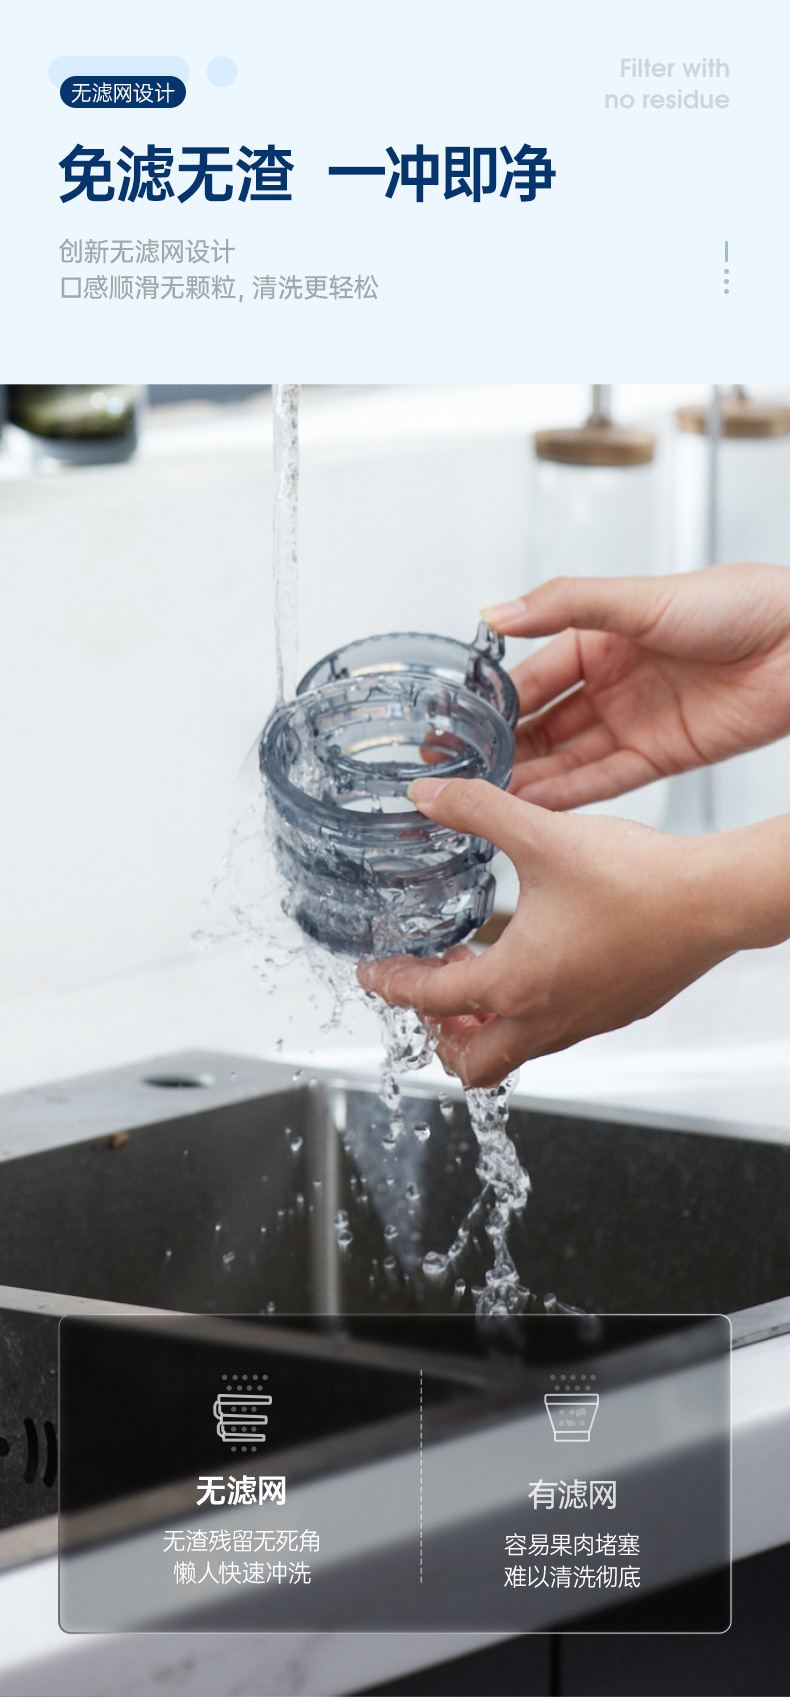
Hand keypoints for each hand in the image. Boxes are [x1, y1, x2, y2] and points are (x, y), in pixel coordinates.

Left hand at [358, 776, 744, 1087]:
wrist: (714, 901)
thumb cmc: (638, 880)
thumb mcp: (542, 834)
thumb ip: (477, 811)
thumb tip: (429, 793)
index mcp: (515, 983)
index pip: (431, 1000)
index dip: (392, 985)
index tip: (373, 973)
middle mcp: (546, 1018)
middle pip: (472, 1064)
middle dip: (439, 1035)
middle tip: (429, 994)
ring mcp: (584, 1022)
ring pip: (518, 1052)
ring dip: (485, 1027)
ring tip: (477, 979)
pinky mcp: (616, 1013)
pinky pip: (557, 1033)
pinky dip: (529, 1015)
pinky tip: (539, 965)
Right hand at [482, 563, 789, 810]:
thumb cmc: (736, 604)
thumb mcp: (636, 598)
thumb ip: (564, 605)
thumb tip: (497, 612)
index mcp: (600, 637)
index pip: (532, 676)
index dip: (494, 702)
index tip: (453, 724)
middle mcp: (614, 682)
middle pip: (545, 722)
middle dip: (503, 747)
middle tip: (456, 770)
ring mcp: (636, 720)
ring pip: (569, 757)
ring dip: (530, 777)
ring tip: (486, 796)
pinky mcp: (663, 755)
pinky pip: (606, 779)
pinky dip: (571, 794)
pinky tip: (535, 804)